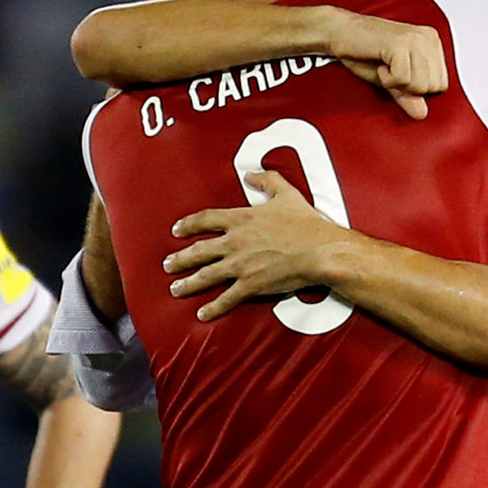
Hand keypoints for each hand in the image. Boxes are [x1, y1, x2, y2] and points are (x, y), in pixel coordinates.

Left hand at [165, 170, 351, 320]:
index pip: (205, 219)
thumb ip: (267, 180)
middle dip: (180, 259)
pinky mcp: (251, 285)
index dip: (189, 224)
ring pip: (206, 275)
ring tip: (176, 289)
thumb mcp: (286, 193)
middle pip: (198, 251)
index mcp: (241, 219)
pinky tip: (202, 314)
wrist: (319, 250)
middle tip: (168, 264)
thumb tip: (252, 173)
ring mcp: (241, 265)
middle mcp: (235, 242)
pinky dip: (213, 307)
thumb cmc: (305, 223)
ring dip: (188, 284)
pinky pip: (227, 298)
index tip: (177, 230)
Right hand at [319, 10, 445, 118]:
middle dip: (408, 87)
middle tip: (390, 69)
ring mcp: (416, 39)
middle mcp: (428, 38)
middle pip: (433, 87)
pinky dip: (387, 78)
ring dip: (396, 82)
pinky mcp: (400, 43)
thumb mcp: (392, 81)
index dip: (418, 89)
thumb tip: (422, 114)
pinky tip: (380, 63)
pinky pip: (403, 79)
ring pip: (420, 84)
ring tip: (385, 65)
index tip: (399, 73)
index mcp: (432, 43)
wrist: (339, 32)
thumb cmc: (364, 52)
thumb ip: (409, 96)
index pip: (442, 84)